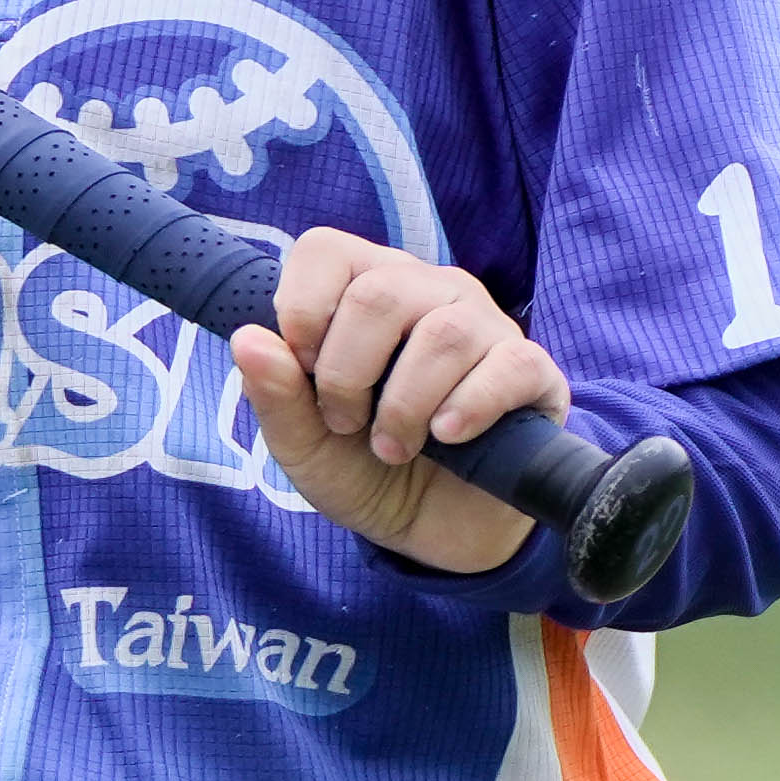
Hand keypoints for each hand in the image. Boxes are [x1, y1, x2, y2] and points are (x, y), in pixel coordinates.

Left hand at [230, 228, 567, 576]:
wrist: (435, 530)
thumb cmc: (365, 470)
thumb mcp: (304, 444)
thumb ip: (275, 394)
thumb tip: (248, 339)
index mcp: (367, 289)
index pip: (326, 249)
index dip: (302, 308)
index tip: (303, 370)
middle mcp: (429, 292)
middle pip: (380, 293)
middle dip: (348, 373)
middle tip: (348, 423)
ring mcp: (485, 326)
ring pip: (444, 333)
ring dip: (405, 405)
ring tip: (394, 447)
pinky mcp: (531, 371)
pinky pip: (508, 367)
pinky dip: (468, 408)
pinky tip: (447, 438)